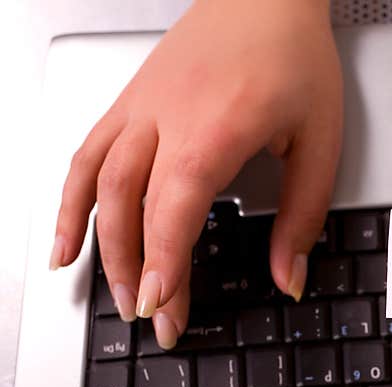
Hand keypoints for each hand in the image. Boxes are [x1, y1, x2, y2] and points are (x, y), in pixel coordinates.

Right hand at [50, 0, 341, 348]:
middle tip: (152, 320)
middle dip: (138, 271)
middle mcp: (165, 117)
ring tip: (113, 297)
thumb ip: (302, 216)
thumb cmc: (293, 56)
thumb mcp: (320, 142)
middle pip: (130, 204)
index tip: (163, 308)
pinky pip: (85, 155)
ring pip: (99, 184)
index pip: (174, 207)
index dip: (164, 262)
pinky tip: (67, 241)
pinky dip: (71, 202)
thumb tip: (289, 277)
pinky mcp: (129, 103)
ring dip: (101, 247)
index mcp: (216, 127)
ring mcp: (139, 108)